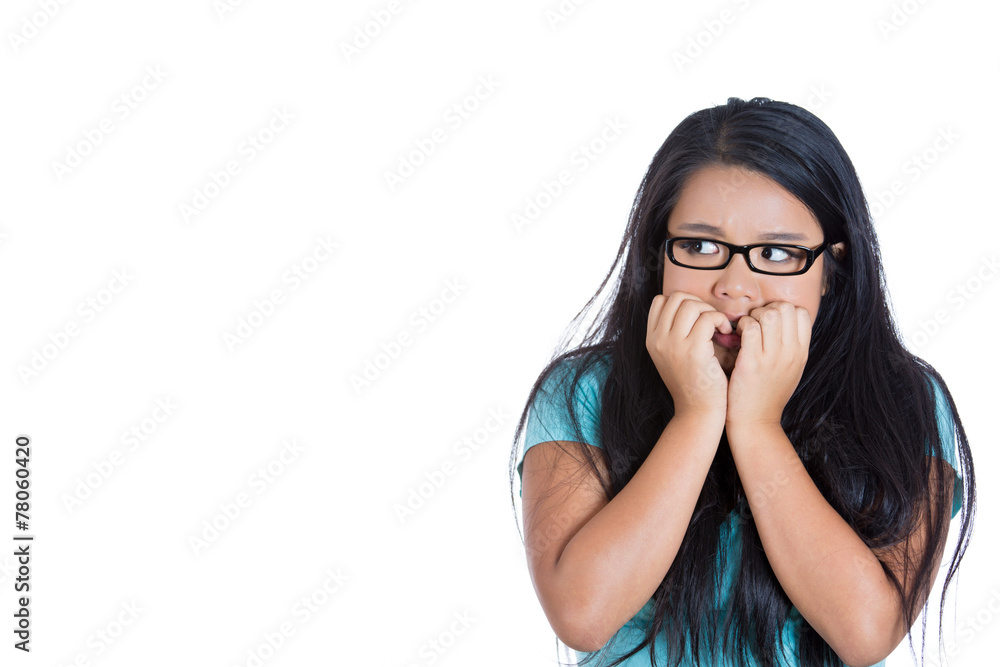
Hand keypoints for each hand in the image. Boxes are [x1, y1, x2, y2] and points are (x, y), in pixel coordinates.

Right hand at [646, 291, 729, 419]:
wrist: (698, 412)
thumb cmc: (692, 384)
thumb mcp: (672, 357)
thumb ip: (673, 333)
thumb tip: (689, 307)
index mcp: (651, 340)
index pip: (660, 300)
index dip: (682, 302)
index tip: (696, 317)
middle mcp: (658, 340)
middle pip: (676, 297)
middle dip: (698, 303)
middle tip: (710, 320)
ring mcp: (673, 344)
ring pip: (691, 304)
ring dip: (710, 311)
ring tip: (718, 327)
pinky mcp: (693, 350)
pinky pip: (708, 318)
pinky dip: (720, 320)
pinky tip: (725, 333)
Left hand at [726, 302, 810, 426]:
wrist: (756, 422)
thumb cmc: (768, 394)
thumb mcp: (790, 370)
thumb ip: (790, 346)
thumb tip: (784, 321)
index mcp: (801, 353)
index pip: (801, 313)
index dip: (783, 310)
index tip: (769, 322)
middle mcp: (791, 353)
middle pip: (785, 308)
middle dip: (767, 309)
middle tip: (755, 324)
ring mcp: (773, 357)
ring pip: (768, 314)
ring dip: (753, 316)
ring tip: (745, 330)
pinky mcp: (752, 362)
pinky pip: (750, 328)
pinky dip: (741, 326)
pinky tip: (736, 337)